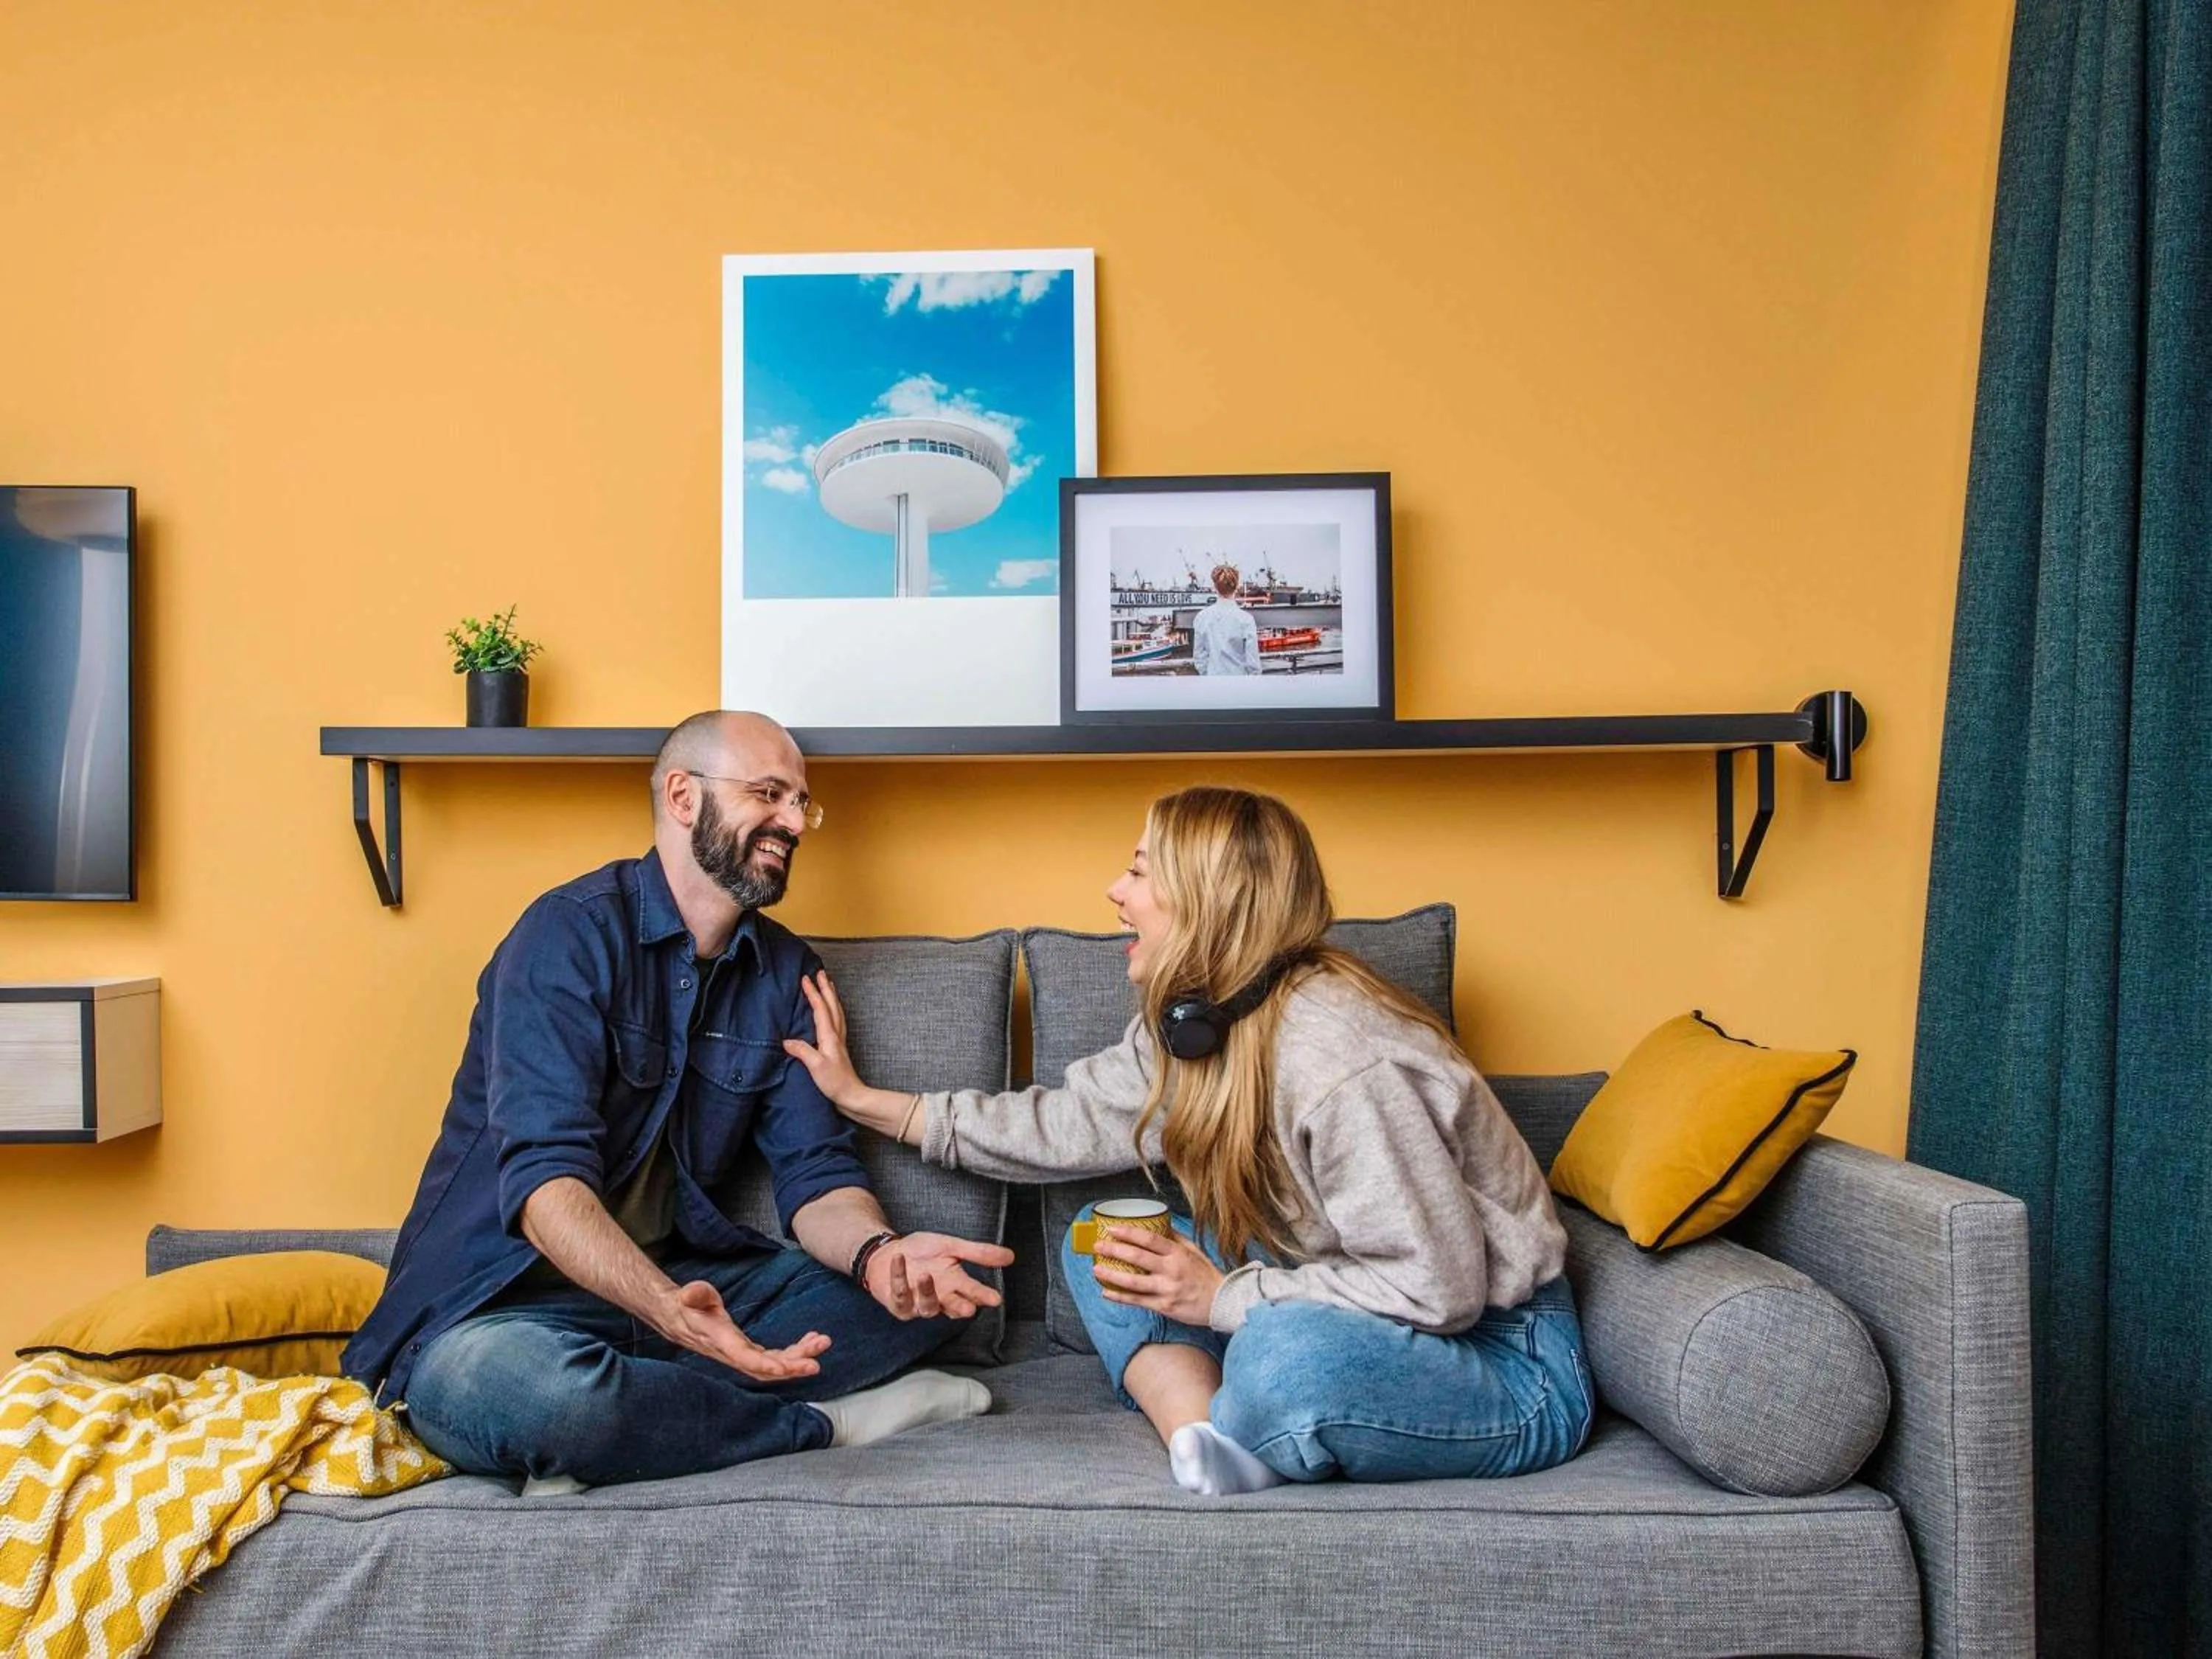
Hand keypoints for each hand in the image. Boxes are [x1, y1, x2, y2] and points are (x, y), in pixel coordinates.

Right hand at [655, 1279, 829, 1380]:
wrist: (681, 1319)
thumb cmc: (689, 1305)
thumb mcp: (690, 1296)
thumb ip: (694, 1295)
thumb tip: (690, 1294)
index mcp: (720, 1339)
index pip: (743, 1357)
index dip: (764, 1364)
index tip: (785, 1368)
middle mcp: (733, 1353)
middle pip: (764, 1368)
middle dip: (791, 1366)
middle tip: (817, 1360)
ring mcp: (743, 1355)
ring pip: (773, 1365)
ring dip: (799, 1358)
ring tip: (822, 1343)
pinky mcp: (749, 1352)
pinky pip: (774, 1358)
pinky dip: (794, 1352)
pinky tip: (811, 1341)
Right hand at [783, 972, 864, 1109]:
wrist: (852, 1095)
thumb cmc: (835, 1083)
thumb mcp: (815, 1067)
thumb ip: (802, 1051)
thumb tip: (786, 1040)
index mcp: (829, 1036)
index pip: (820, 1009)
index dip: (813, 993)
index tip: (805, 978)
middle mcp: (836, 1034)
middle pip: (832, 1005)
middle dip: (825, 988)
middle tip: (820, 972)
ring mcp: (839, 1040)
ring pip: (837, 1011)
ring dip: (831, 996)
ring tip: (827, 984)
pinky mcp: (839, 1047)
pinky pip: (837, 1020)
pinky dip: (833, 1009)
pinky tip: (830, 1010)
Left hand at [866, 1231, 1016, 1320]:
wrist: (888, 1252)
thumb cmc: (921, 1252)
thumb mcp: (951, 1246)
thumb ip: (978, 1253)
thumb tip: (1010, 1256)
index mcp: (955, 1283)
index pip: (973, 1292)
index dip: (983, 1296)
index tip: (995, 1298)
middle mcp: (940, 1296)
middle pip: (954, 1307)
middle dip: (962, 1308)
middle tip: (969, 1308)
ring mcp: (919, 1303)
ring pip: (928, 1306)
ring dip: (927, 1292)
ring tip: (926, 1276)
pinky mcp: (899, 1305)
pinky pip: (900, 1295)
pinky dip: (898, 1276)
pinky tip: (899, 1259)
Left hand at [1093, 1227, 1225, 1326]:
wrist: (1220, 1301)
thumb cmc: (1206, 1274)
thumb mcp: (1193, 1250)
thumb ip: (1175, 1239)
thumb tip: (1159, 1225)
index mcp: (1177, 1253)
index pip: (1149, 1239)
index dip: (1128, 1233)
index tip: (1112, 1229)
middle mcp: (1171, 1270)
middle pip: (1137, 1257)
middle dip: (1114, 1250)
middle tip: (1098, 1246)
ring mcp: (1166, 1289)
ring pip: (1133, 1281)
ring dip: (1111, 1274)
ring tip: (1096, 1269)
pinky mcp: (1164, 1306)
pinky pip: (1137, 1301)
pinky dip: (1119, 1296)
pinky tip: (1106, 1292)